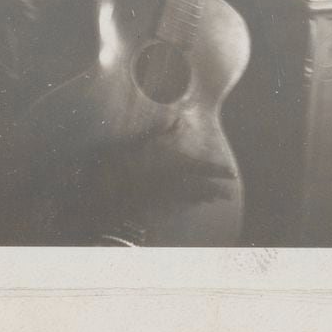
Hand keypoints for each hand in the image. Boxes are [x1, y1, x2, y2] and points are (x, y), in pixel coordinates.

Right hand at [95, 126, 237, 209]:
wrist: (99, 199)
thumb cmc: (116, 167)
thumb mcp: (136, 143)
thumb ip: (159, 133)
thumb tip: (178, 119)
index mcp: (169, 167)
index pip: (200, 168)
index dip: (217, 171)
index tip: (232, 175)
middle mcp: (170, 186)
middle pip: (199, 189)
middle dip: (214, 190)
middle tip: (228, 193)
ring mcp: (163, 201)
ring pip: (189, 200)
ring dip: (203, 198)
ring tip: (214, 198)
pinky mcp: (154, 212)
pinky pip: (176, 209)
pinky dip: (186, 206)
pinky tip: (190, 205)